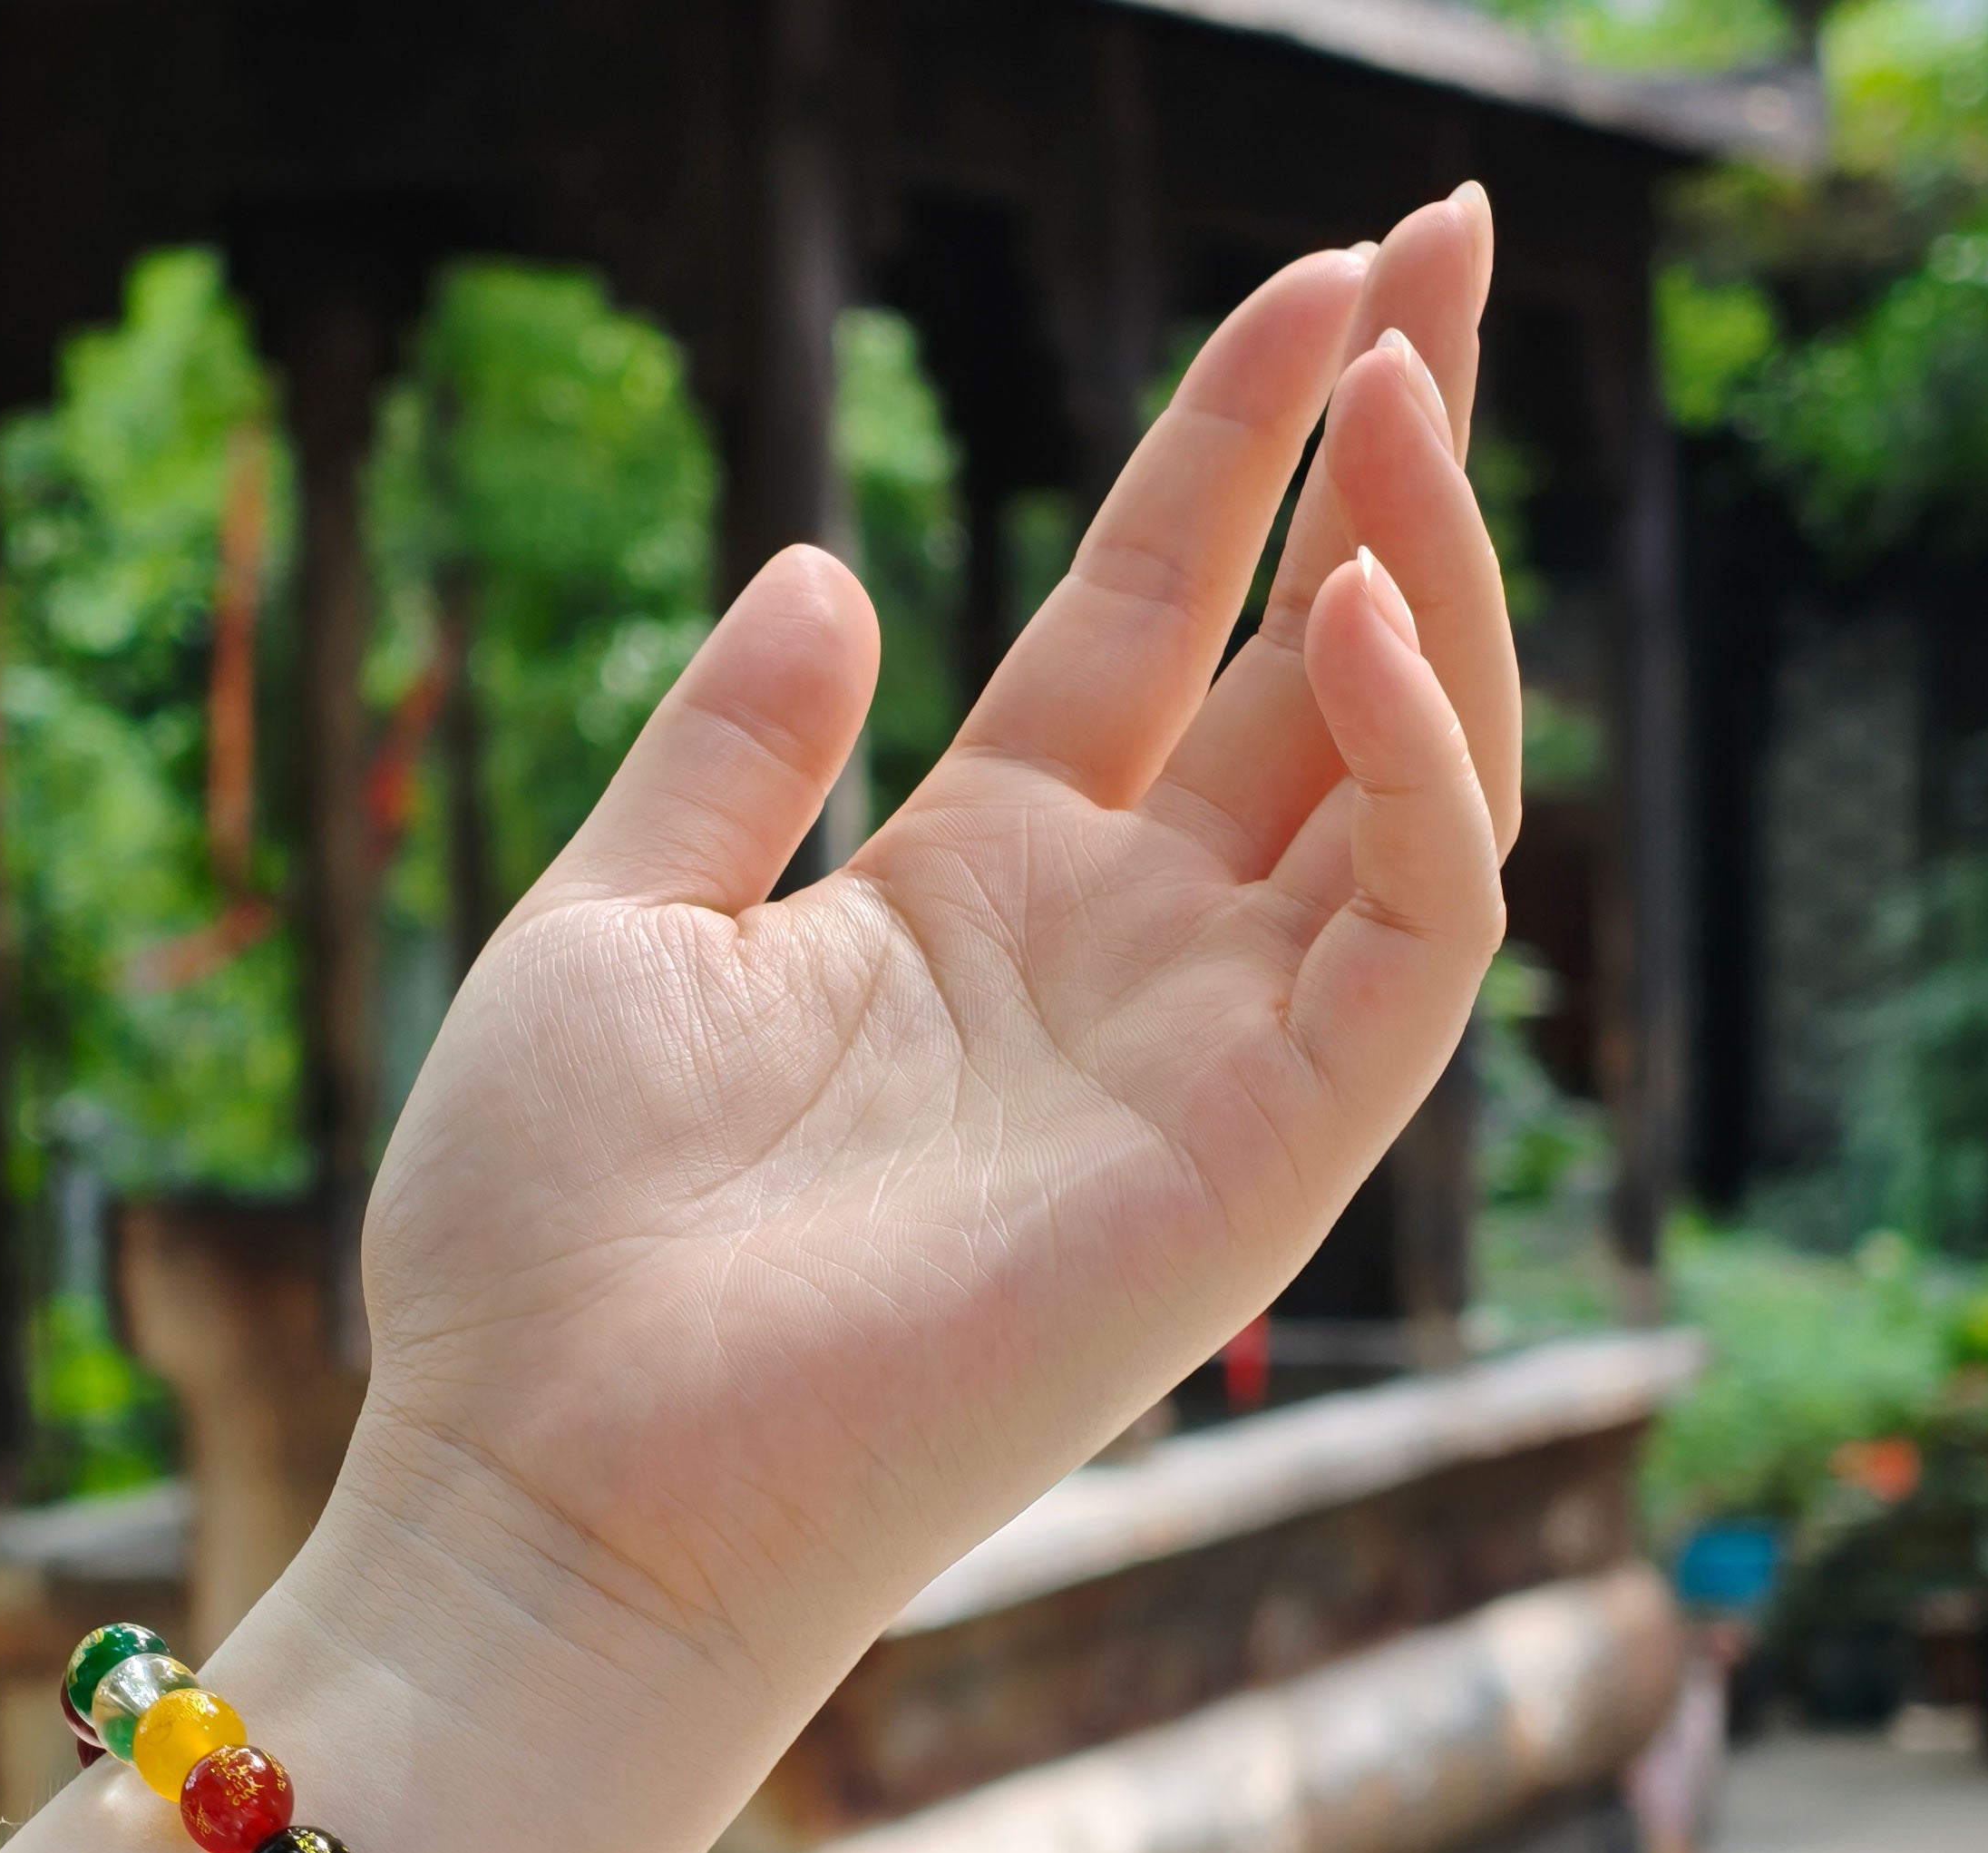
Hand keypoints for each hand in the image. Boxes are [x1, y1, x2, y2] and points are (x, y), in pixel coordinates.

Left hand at [348, 187, 1513, 1714]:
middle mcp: (1112, 967)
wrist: (551, 1483)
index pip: (1151, 630)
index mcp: (970, 897)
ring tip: (1402, 371)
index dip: (1230, 451)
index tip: (1312, 275)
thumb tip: (831, 559)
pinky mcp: (1256, 1169)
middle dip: (1388, 459)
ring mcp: (1197, 1063)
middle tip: (1443, 235)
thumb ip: (733, 749)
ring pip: (1404, 782)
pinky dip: (1429, 769)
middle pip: (1311, 675)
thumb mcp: (616, 927)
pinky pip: (1415, 941)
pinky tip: (1363, 603)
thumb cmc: (545, 1241)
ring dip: (1431, 572)